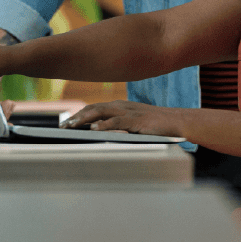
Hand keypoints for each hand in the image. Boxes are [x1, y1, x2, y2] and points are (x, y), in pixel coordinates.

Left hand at [64, 100, 181, 137]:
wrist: (177, 122)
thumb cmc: (157, 125)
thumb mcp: (134, 124)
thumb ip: (119, 127)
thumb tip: (101, 134)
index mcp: (121, 107)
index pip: (95, 108)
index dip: (80, 114)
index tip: (66, 121)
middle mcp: (122, 106)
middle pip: (94, 108)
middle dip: (77, 116)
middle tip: (63, 125)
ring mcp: (129, 112)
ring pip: (101, 112)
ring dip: (85, 119)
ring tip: (71, 126)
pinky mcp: (137, 120)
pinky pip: (117, 122)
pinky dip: (104, 125)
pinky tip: (94, 129)